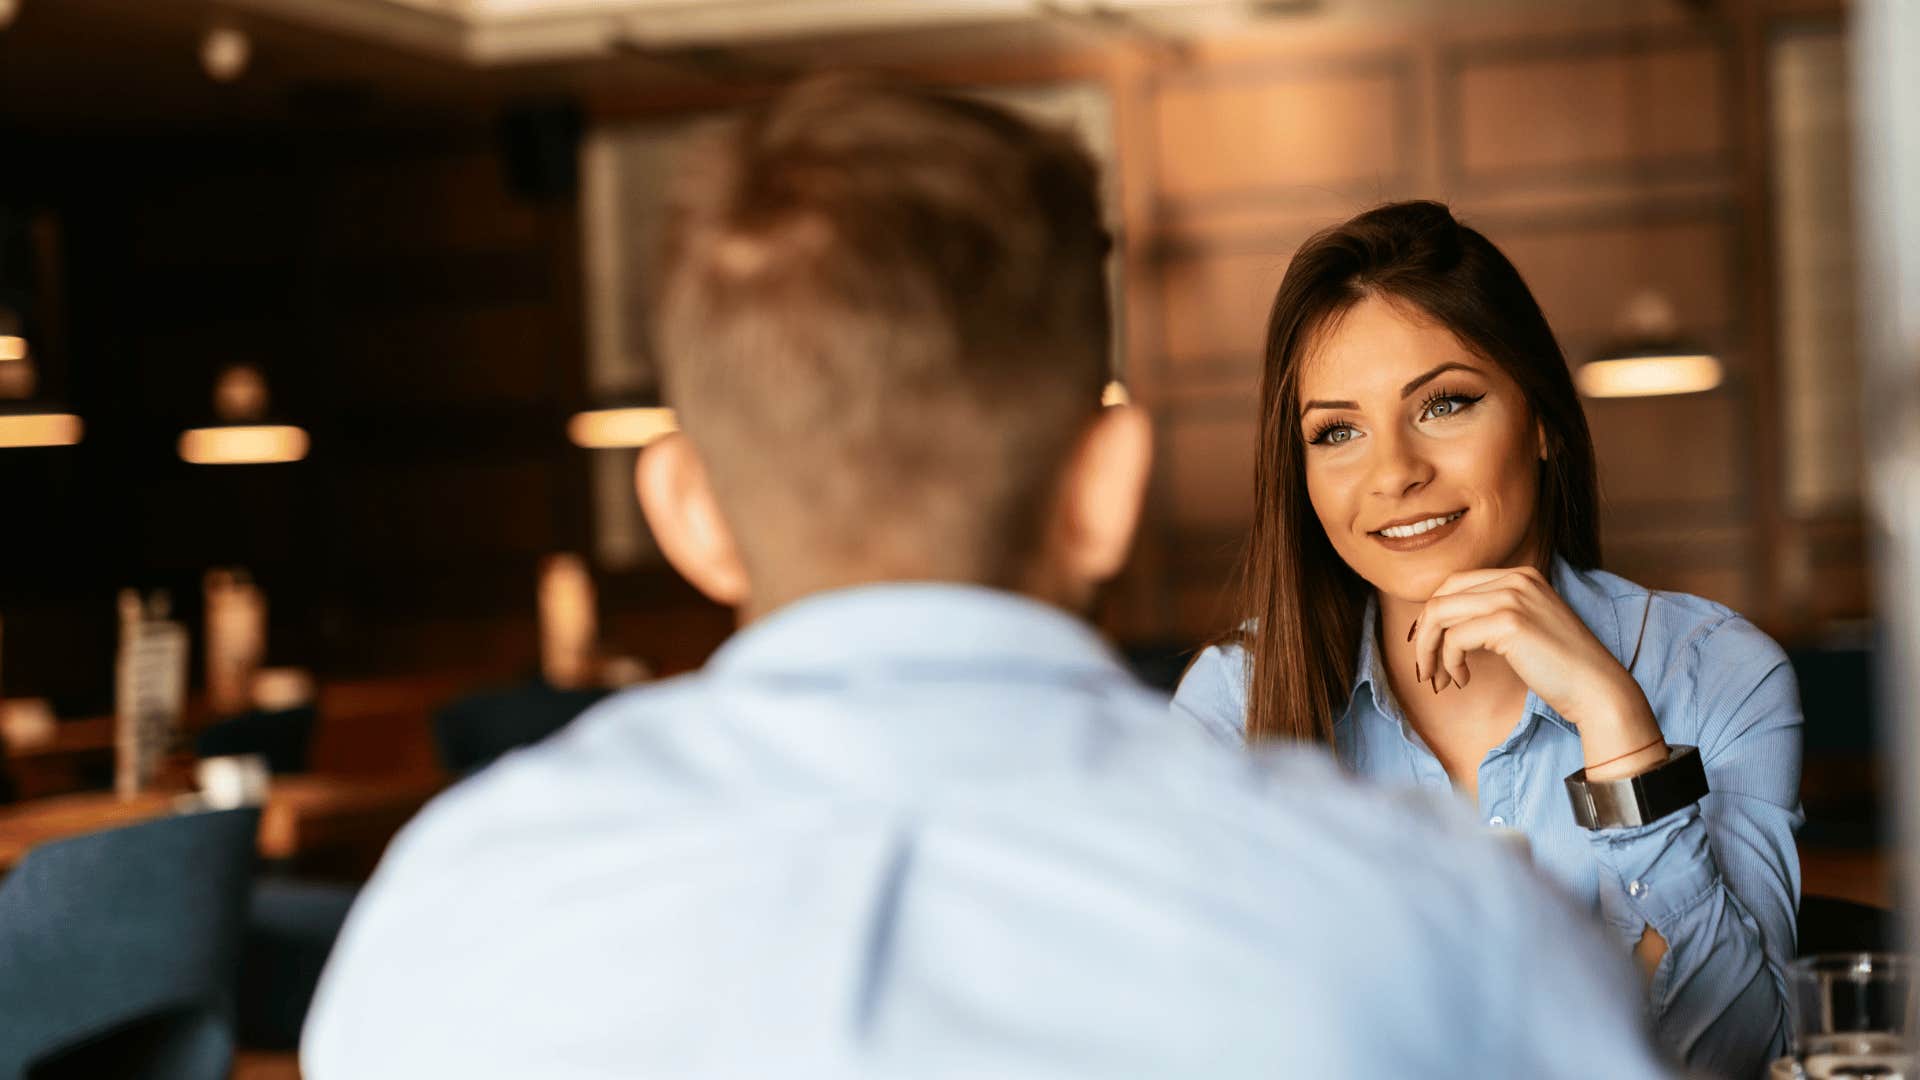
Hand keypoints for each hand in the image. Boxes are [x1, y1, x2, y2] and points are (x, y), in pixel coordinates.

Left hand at [1409, 566, 1662, 769]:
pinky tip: (1463, 680)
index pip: (1454, 584)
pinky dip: (1450, 663)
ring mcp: (1512, 597)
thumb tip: (1438, 625)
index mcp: (1520, 575)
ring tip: (1438, 678)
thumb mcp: (1524, 626)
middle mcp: (1515, 578)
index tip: (1425, 644)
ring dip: (1429, 651)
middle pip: (1440, 596)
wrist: (1596, 688)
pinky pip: (1454, 639)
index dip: (1431, 615)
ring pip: (1439, 615)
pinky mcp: (1509, 622)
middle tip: (1425, 667)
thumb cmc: (1559, 666)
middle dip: (1423, 634)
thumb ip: (1491, 614)